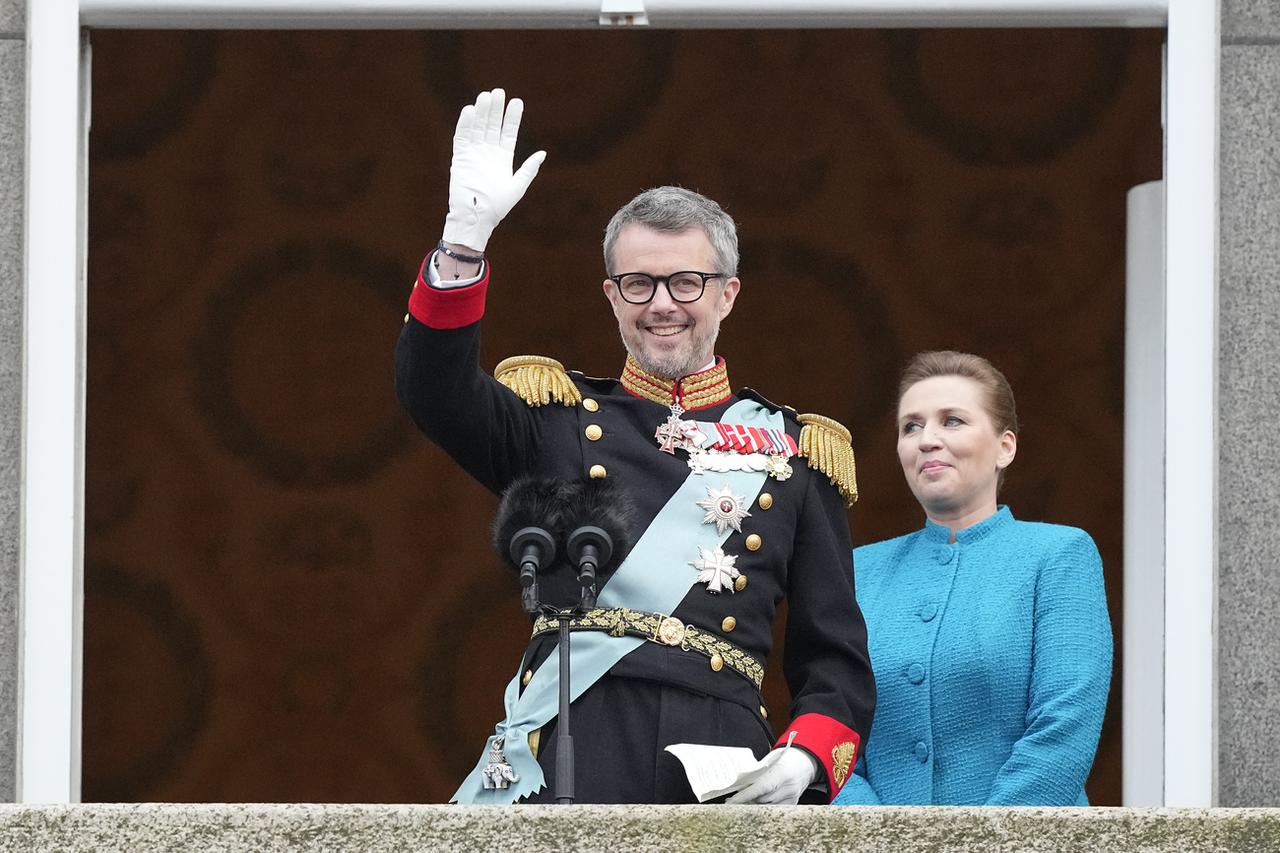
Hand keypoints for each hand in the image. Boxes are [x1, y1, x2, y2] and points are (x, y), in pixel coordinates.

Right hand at [442, 88, 546, 251]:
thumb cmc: (498, 207)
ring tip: (486, 96)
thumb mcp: (518, 187)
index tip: (517, 101)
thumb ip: (529, 169)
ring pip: (478, 128)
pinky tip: (470, 110)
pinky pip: (462, 137)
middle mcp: (488, 153)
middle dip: (496, 110)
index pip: (508, 132)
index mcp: (503, 158)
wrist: (477, 218)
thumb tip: (543, 153)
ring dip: (482, 112)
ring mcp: (474, 154)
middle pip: (492, 126)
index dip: (512, 117)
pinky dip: (465, 124)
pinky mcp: (460, 158)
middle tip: (499, 92)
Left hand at [725, 747, 818, 804]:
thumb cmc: (786, 757)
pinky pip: (774, 809)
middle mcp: (789, 787)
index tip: (732, 801)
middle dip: (746, 802)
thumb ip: (758, 770)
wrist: (807, 762)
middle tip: (730, 802)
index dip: (745, 796)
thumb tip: (739, 779)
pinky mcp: (793, 804)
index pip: (761, 788)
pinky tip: (753, 804)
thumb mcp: (771, 759)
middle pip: (763, 800)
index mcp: (783, 773)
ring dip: (753, 805)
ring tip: (739, 803)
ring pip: (767, 807)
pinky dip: (763, 807)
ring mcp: (792, 797)